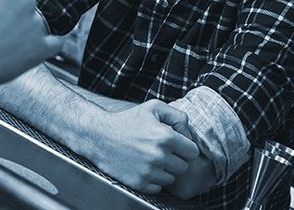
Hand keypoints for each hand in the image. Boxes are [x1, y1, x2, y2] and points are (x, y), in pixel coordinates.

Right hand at [81, 99, 198, 194]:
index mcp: (165, 137)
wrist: (100, 136)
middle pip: (184, 167)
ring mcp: (149, 171)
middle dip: (175, 159)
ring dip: (165, 170)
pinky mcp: (139, 182)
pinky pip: (158, 187)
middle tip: (161, 151)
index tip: (176, 145)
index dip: (185, 148)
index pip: (193, 152)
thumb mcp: (152, 107)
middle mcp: (158, 156)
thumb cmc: (127, 121)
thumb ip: (177, 115)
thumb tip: (188, 132)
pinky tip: (144, 167)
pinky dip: (154, 180)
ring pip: (172, 178)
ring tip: (151, 158)